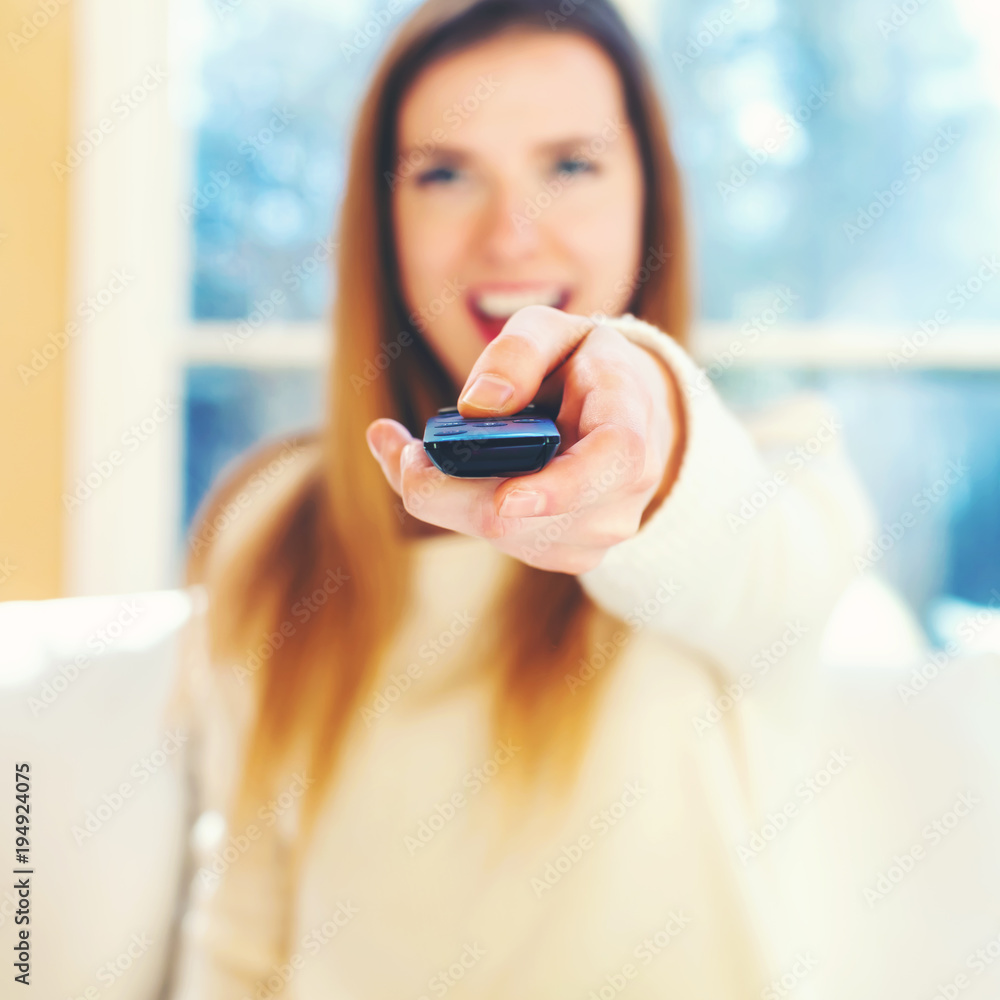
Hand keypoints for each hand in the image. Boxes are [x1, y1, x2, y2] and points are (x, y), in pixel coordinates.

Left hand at [365, 305, 683, 573]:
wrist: (625, 415)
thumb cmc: (583, 366)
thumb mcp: (554, 332)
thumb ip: (517, 354)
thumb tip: (476, 406)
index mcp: (629, 428)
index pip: (609, 465)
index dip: (557, 488)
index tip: (505, 497)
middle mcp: (621, 496)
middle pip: (523, 519)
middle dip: (448, 486)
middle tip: (396, 442)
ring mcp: (596, 535)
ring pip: (500, 535)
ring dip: (443, 497)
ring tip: (413, 448)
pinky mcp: (566, 554)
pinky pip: (499, 543)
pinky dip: (454, 511)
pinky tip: (436, 474)